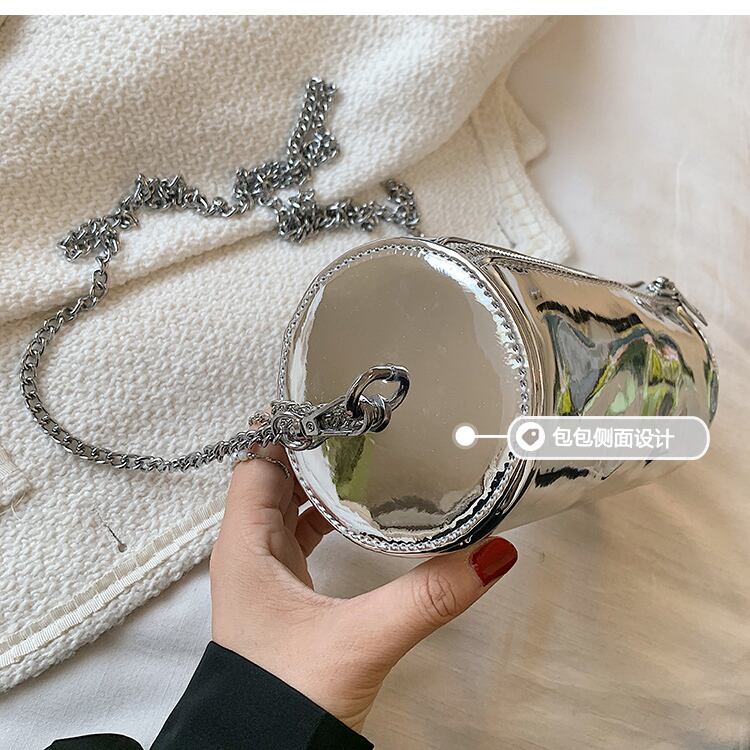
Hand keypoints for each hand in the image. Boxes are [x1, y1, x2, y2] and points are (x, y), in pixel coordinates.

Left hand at [210, 445, 517, 731]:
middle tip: (361, 420)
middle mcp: (247, 551)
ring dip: (319, 478)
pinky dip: (324, 513)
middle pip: (274, 475)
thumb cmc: (287, 698)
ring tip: (365, 452)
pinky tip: (357, 509)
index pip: (258, 461)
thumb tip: (493, 554)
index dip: (290, 428)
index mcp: (246, 546)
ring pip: (287, 504)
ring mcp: (264, 571)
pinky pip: (299, 533)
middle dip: (313, 446)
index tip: (334, 403)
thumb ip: (429, 596)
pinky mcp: (283, 591)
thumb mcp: (363, 639)